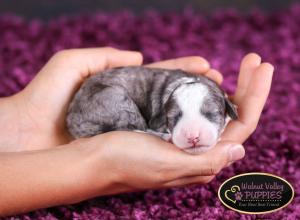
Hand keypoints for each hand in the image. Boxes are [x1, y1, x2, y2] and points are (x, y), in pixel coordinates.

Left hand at [1, 47, 218, 151]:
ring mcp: (131, 126)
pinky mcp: (127, 144)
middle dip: (198, 88)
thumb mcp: (74, 64)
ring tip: (220, 100)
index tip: (207, 66)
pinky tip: (199, 131)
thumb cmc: (46, 97)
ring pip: (171, 116)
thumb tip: (139, 58)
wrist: (27, 132)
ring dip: (196, 109)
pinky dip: (180, 133)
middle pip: (172, 95)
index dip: (185, 70)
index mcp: (123, 87)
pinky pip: (159, 137)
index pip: (161, 76)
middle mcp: (132, 107)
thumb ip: (106, 57)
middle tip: (222, 82)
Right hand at [83, 53, 273, 189]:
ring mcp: (182, 140)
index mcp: (201, 161)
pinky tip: (205, 79)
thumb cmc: (124, 162)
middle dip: (246, 88)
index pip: (241, 127)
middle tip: (253, 60)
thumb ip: (205, 161)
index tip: (260, 66)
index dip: (255, 96)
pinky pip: (193, 109)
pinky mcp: (167, 130)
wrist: (91, 159)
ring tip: (233, 68)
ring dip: (226, 89)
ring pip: (214, 111)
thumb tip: (240, 148)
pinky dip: (202, 92)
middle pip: (231, 117)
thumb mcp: (167, 165)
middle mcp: (196, 152)